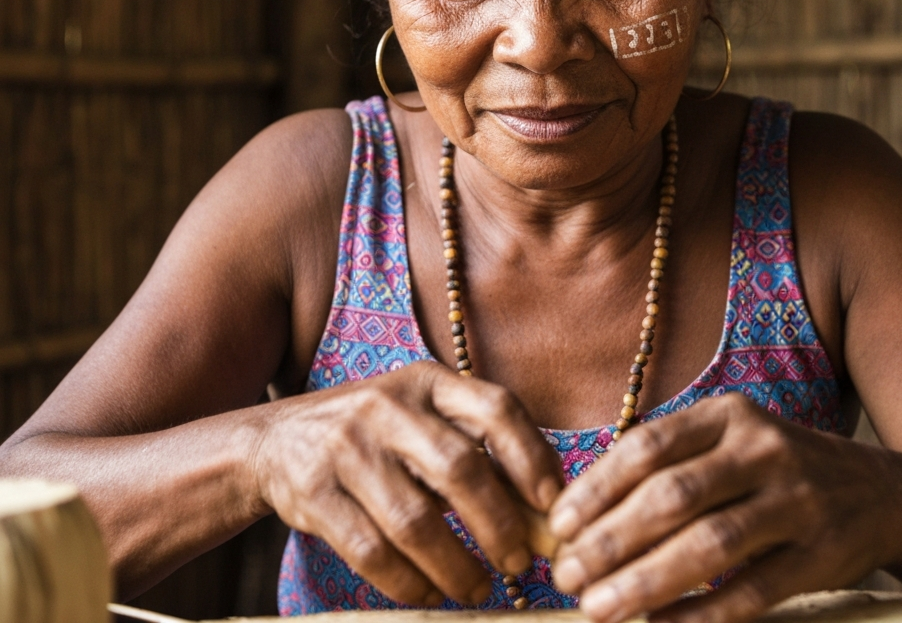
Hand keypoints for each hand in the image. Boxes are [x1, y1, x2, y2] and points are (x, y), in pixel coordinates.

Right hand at [252, 361, 563, 606]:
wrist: (276, 440)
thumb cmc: (374, 435)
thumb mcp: (421, 420)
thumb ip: (476, 453)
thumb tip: (546, 515)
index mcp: (427, 382)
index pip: (495, 406)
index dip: (531, 455)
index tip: (552, 504)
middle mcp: (388, 406)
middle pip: (459, 467)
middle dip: (498, 524)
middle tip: (520, 563)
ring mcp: (347, 446)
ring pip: (415, 520)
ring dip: (456, 566)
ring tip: (477, 588)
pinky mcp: (313, 491)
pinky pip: (370, 549)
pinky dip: (407, 581)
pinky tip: (428, 593)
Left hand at [548, 393, 901, 622]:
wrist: (882, 490)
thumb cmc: (775, 468)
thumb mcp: (729, 441)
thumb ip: (670, 464)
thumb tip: (583, 510)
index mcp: (727, 414)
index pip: (648, 446)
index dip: (598, 486)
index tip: (558, 525)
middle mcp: (762, 448)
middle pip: (673, 495)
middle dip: (611, 539)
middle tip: (566, 575)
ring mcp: (797, 500)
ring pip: (710, 544)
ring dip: (646, 581)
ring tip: (597, 608)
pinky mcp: (823, 555)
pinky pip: (754, 592)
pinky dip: (702, 615)